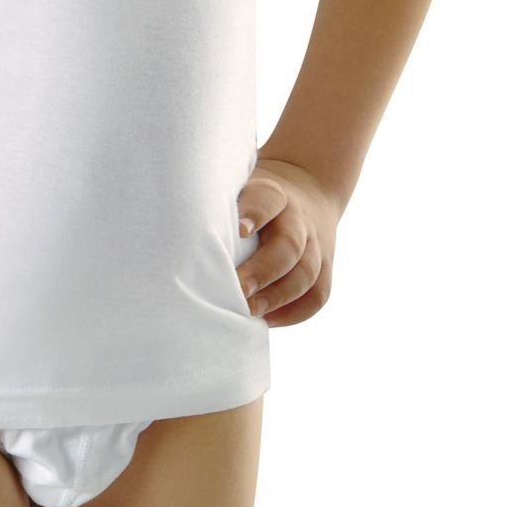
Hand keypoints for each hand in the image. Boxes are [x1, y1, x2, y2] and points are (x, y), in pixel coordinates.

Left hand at [236, 156, 342, 327]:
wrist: (308, 185)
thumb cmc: (254, 197)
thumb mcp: (241, 186)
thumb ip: (222, 205)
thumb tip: (181, 236)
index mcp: (274, 193)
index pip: (268, 200)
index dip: (256, 215)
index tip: (239, 231)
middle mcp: (299, 218)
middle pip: (290, 244)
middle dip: (264, 270)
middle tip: (238, 289)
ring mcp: (316, 243)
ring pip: (307, 273)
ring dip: (279, 296)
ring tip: (249, 311)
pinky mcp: (325, 266)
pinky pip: (318, 294)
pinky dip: (295, 312)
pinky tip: (268, 320)